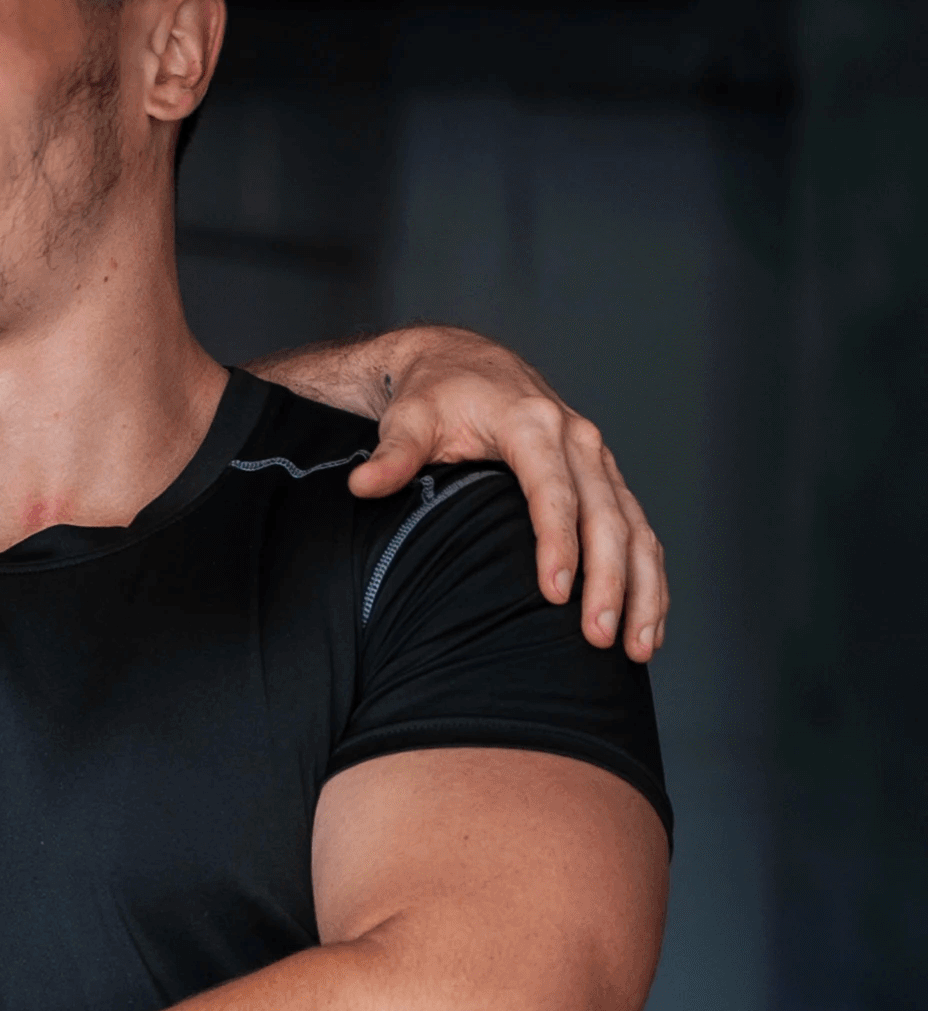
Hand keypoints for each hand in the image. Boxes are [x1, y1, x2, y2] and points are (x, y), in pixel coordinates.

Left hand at [329, 328, 665, 661]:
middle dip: (609, 580)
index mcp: (531, 424)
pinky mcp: (603, 477)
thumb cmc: (433, 394)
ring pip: (635, 527)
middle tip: (599, 638)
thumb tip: (363, 485)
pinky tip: (645, 621)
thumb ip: (392, 454)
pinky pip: (637, 529)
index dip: (558, 543)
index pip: (553, 491)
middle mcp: (577, 439)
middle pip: (607, 516)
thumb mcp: (408, 417)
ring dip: (642, 588)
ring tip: (637, 647)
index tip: (556, 594)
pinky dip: (647, 575)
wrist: (463, 363)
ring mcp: (596, 459)